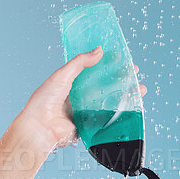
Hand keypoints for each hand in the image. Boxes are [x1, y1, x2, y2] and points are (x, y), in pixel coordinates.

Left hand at [22, 46, 146, 148]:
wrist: (40, 128)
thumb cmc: (44, 101)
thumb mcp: (62, 75)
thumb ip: (80, 62)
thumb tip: (99, 50)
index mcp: (71, 83)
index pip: (93, 71)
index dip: (108, 65)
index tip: (122, 59)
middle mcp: (79, 97)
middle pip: (104, 86)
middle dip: (121, 80)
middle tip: (134, 73)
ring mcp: (85, 112)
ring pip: (108, 102)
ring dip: (125, 96)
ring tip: (139, 89)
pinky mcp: (88, 126)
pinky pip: (106, 118)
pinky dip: (119, 113)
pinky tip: (131, 107)